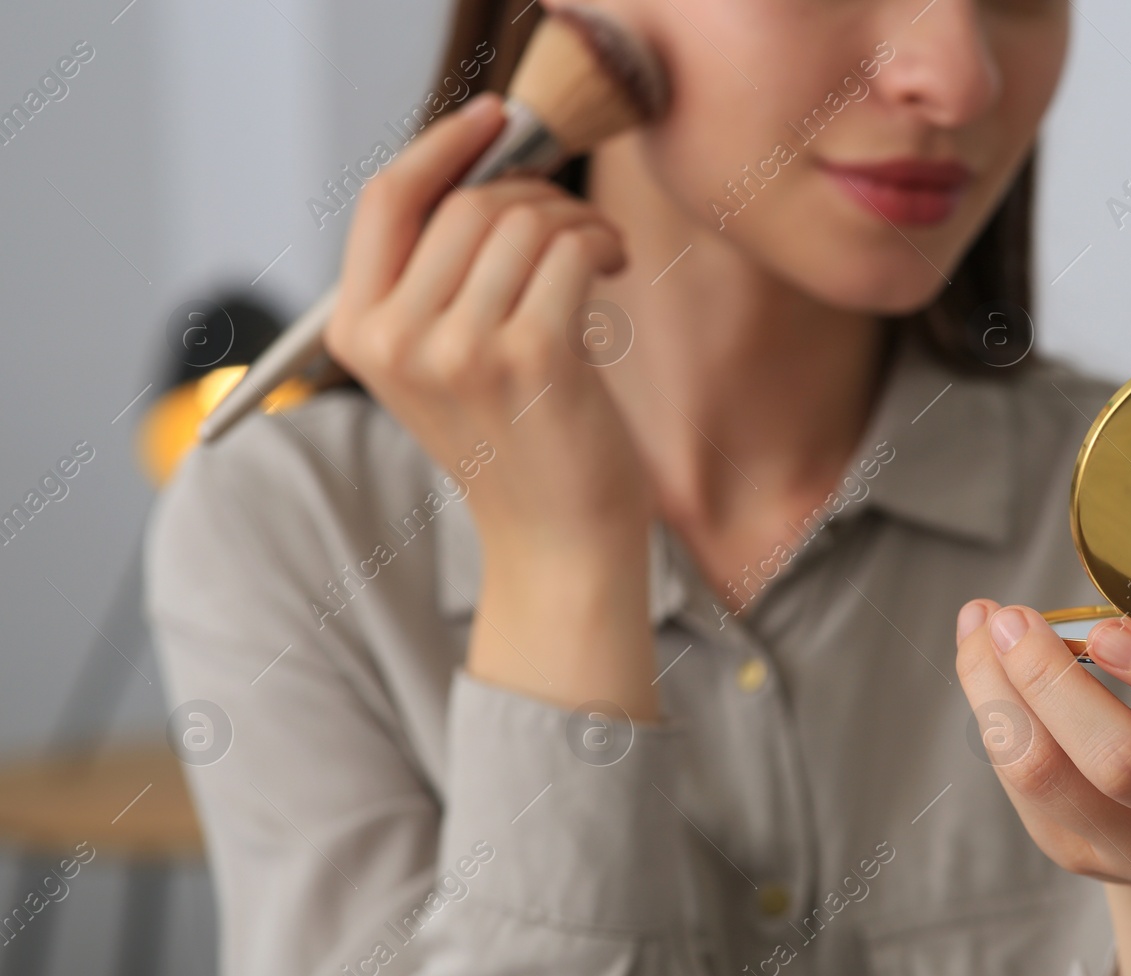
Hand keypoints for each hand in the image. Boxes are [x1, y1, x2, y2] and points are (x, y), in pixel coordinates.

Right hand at [324, 91, 648, 561]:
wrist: (556, 542)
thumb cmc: (514, 442)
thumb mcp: (442, 361)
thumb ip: (439, 274)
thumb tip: (488, 161)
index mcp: (358, 334)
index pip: (385, 200)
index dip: (443, 145)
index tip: (494, 120)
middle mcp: (396, 342)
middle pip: (467, 203)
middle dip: (534, 196)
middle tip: (573, 228)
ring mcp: (461, 350)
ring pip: (524, 220)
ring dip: (576, 221)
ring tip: (597, 255)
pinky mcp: (532, 356)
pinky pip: (571, 249)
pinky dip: (601, 243)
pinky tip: (614, 270)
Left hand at [953, 560, 1130, 890]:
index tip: (1109, 625)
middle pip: (1127, 763)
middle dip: (1053, 680)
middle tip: (1011, 616)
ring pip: (1051, 778)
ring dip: (999, 693)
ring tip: (983, 625)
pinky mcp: (1081, 850)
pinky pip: (1021, 787)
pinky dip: (989, 712)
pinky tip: (980, 658)